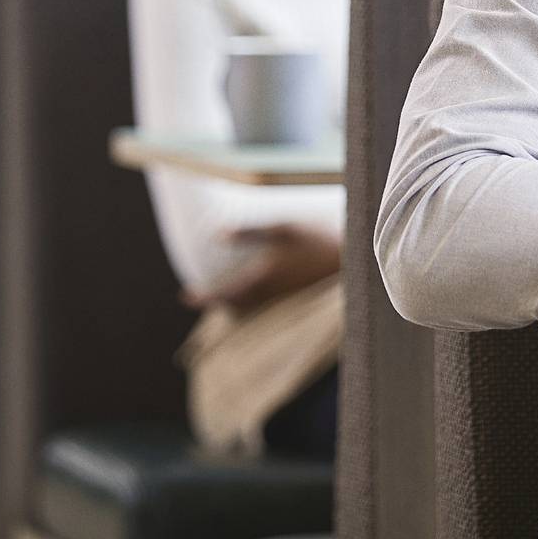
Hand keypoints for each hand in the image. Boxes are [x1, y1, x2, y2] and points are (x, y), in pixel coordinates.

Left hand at [183, 223, 341, 314]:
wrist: (351, 259)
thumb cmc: (316, 238)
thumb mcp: (281, 228)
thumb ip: (249, 232)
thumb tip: (217, 235)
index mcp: (263, 277)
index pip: (225, 293)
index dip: (204, 298)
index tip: (186, 297)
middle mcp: (270, 293)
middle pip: (235, 307)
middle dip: (218, 303)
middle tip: (204, 296)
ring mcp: (283, 300)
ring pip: (250, 310)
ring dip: (234, 305)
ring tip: (226, 296)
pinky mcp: (294, 301)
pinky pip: (264, 308)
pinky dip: (251, 304)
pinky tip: (255, 292)